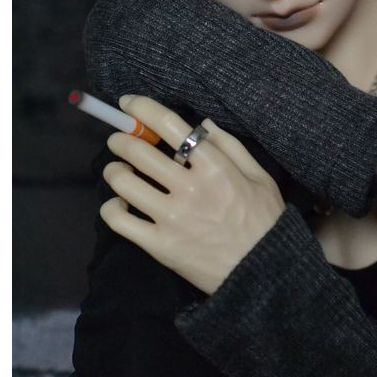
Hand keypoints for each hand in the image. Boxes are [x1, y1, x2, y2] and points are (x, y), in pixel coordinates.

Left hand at [99, 95, 286, 295]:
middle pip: (139, 151)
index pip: (170, 126)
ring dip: (115, 170)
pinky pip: (119, 220)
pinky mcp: (159, 245)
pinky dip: (112, 207)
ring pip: (123, 182)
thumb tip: (201, 123)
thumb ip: (231, 146)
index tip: (128, 103)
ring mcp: (171, 218)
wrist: (263, 273)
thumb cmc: (265, 222)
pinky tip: (120, 204)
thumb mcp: (260, 178)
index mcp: (215, 167)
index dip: (143, 108)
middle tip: (120, 141)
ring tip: (119, 171)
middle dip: (122, 140)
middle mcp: (189, 188)